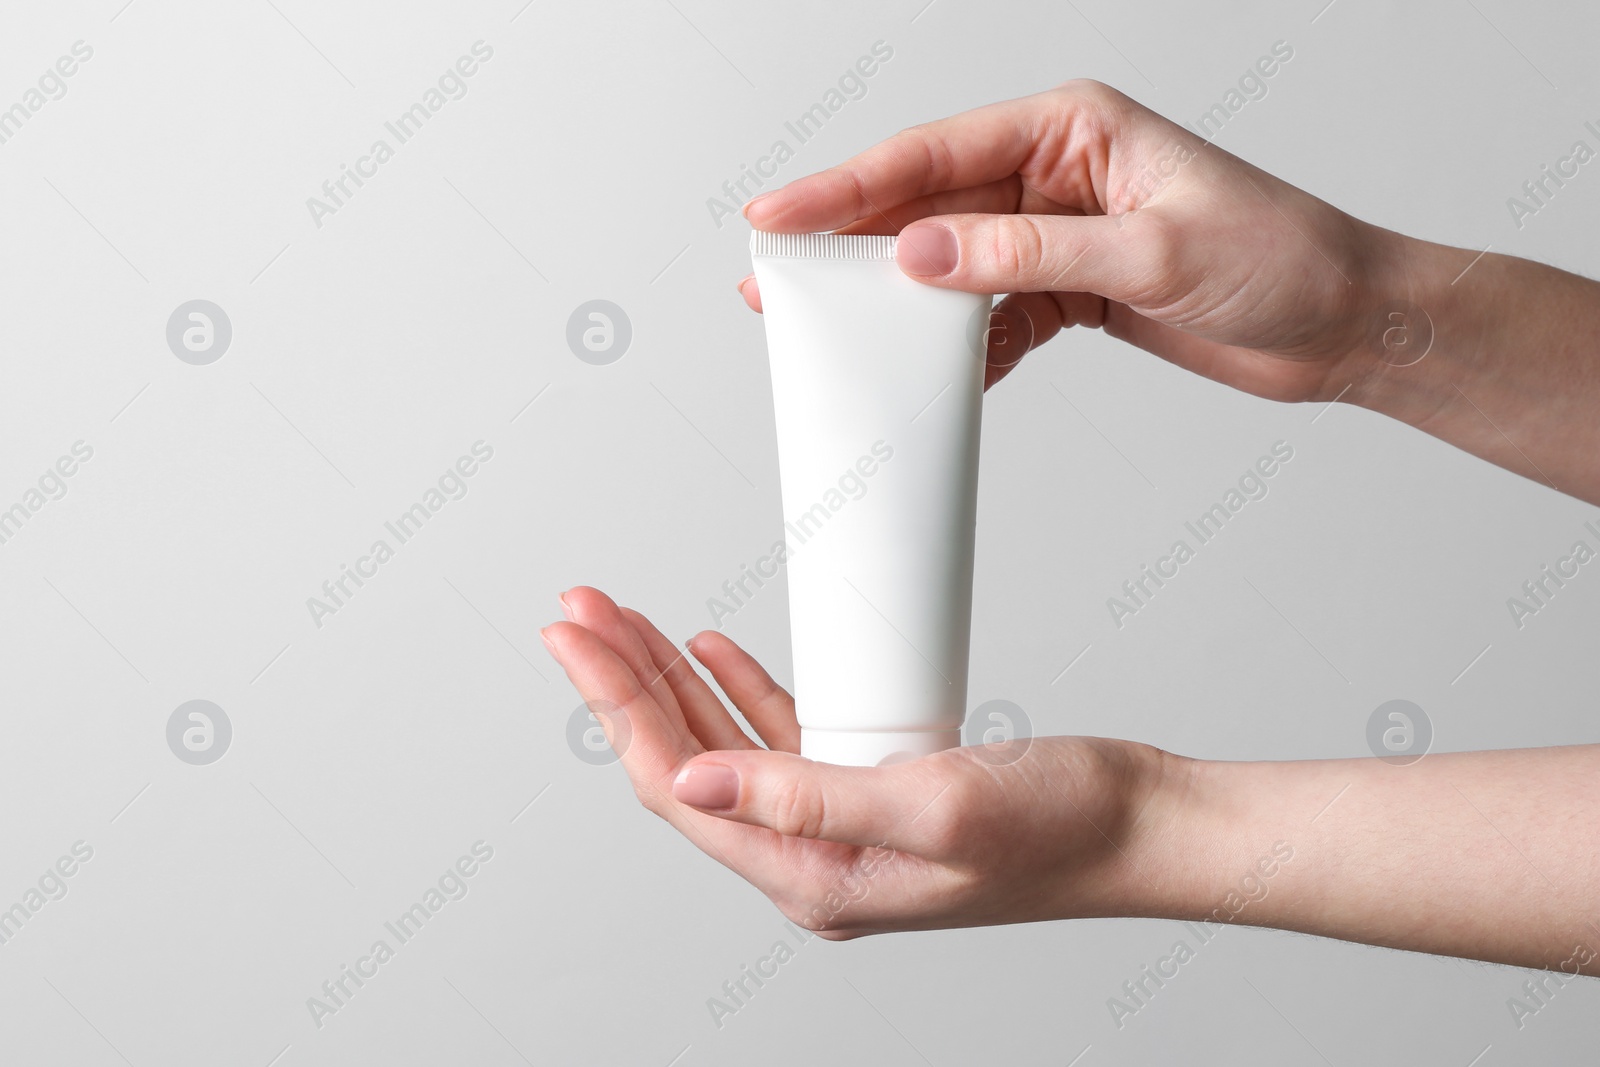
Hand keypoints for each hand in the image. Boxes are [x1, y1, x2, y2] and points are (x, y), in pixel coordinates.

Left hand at [541, 586, 1170, 937]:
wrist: (1141, 826)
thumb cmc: (1063, 830)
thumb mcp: (935, 809)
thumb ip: (811, 799)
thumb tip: (695, 781)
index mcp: (814, 878)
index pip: (679, 787)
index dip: (616, 707)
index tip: (574, 638)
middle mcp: (814, 858)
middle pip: (685, 761)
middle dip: (622, 683)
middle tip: (576, 613)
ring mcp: (839, 824)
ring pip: (723, 745)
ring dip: (667, 680)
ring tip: (619, 622)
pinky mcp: (871, 788)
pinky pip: (780, 738)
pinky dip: (739, 690)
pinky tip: (709, 653)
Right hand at [737, 79, 1405, 401]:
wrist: (1346, 324)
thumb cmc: (1281, 258)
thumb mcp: (1152, 254)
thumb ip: (1030, 254)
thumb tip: (922, 255)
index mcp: (1073, 127)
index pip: (936, 151)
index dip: (847, 185)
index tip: (780, 216)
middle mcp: (1056, 171)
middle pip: (927, 203)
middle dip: (854, 246)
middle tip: (777, 283)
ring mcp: (1058, 232)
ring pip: (950, 263)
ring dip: (899, 304)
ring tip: (836, 335)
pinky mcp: (1070, 289)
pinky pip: (992, 315)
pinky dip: (961, 349)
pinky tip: (932, 376)